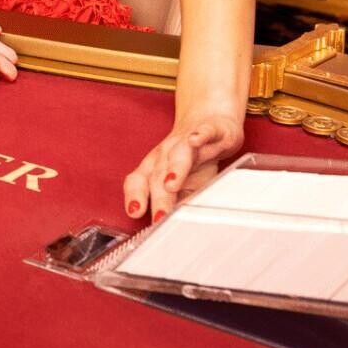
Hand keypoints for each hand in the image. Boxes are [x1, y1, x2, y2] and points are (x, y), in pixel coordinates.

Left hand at [124, 110, 244, 221]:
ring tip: (171, 185)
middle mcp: (168, 153)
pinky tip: (195, 140)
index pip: (139, 180)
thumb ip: (176, 203)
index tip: (135, 213)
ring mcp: (188, 141)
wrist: (213, 121)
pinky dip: (200, 135)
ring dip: (174, 169)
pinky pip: (205, 132)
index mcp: (156, 166)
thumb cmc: (195, 158)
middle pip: (159, 174)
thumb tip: (172, 226)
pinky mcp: (211, 130)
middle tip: (159, 217)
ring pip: (179, 154)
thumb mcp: (184, 184)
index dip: (136, 195)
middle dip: (158, 197)